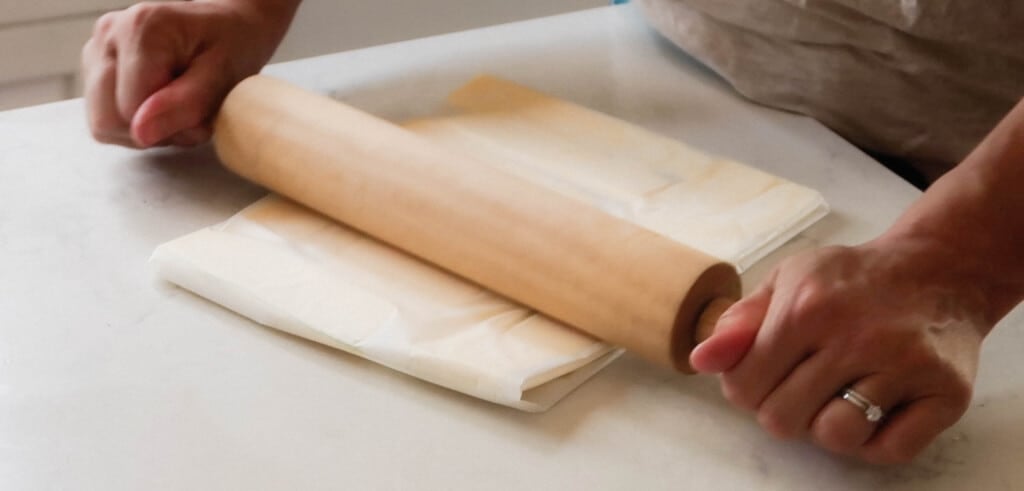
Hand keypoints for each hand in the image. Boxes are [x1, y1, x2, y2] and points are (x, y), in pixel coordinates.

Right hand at [81, 0, 297, 147]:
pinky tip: (160, 105)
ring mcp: (97, 49)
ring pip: (102, 122)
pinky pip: (104, 116)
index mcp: (140, 29)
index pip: (131, 109)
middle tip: (191, 116)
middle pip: (108, 118)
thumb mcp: (223, 76)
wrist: (228, 25)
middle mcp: (109, 34)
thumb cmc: (232, 44)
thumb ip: (186, 104)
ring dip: (145, 130)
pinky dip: (135, 122)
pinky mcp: (95, 64)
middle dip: (154, 131)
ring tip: (178, 108)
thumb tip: (141, 132)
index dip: (169, 125)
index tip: (201, 114)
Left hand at [692, 238, 988, 463]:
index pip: (743, 386)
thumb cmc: (852, 279)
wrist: (940, 269)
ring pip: (836, 437)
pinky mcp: (945, 392)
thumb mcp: (788, 280)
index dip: (746, 387)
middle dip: (784, 408)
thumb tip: (701, 360)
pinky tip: (876, 407)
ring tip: (841, 394)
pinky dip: (877, 441)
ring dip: (830, 426)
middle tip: (805, 382)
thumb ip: (740, 322)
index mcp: (808, 307)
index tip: (767, 372)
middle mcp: (858, 336)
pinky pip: (891, 450)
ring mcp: (905, 365)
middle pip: (782, 419)